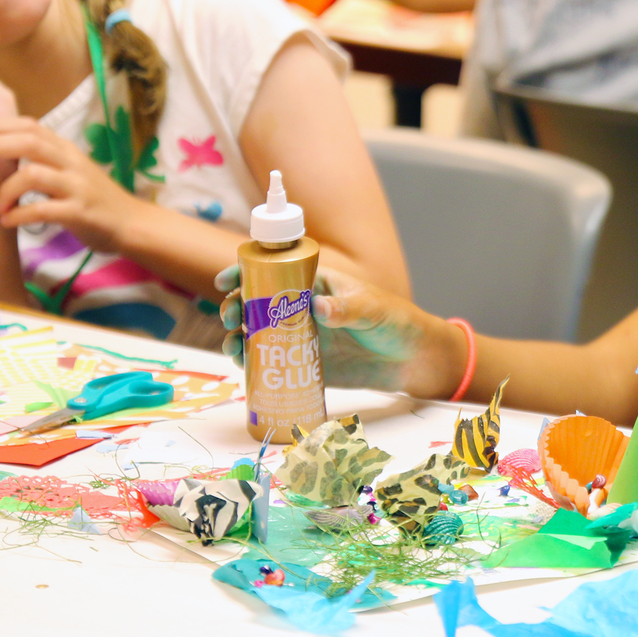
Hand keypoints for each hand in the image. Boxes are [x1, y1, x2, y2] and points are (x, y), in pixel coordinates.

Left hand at [0, 118, 141, 252]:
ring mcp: (77, 187)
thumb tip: (3, 148)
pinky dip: (19, 215)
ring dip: (5, 189)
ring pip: (32, 174)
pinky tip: (9, 222)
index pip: (30, 125)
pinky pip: (42, 209)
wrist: (131, 223)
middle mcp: (72, 163)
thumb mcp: (71, 170)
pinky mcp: (80, 212)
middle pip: (28, 142)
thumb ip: (44, 158)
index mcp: (67, 150)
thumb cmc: (95, 198)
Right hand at [217, 265, 447, 395]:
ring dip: (237, 336)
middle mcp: (301, 308)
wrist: (411, 360)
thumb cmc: (396, 322)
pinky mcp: (302, 363)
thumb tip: (318, 308)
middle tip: (230, 318)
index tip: (225, 280)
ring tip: (233, 346)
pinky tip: (242, 366)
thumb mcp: (373, 311)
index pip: (276, 270)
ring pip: (257, 332)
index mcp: (317, 283)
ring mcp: (299, 336)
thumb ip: (347, 309)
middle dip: (235, 307)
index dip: (246, 271)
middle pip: (257, 302)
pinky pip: (270, 361)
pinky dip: (252, 362)